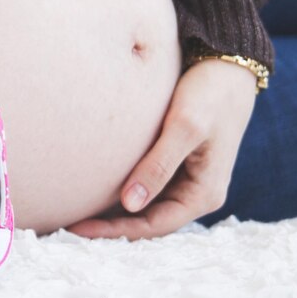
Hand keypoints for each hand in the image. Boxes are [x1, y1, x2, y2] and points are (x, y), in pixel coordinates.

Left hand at [69, 59, 256, 239]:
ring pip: (145, 208)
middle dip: (111, 228)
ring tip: (76, 214)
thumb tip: (130, 204)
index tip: (79, 229)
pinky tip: (95, 191)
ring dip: (114, 214)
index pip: (154, 226)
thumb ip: (158, 165)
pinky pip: (146, 189)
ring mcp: (186, 181)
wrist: (228, 66)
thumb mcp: (185, 127)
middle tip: (68, 226)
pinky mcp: (175, 166)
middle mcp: (196, 194)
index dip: (116, 231)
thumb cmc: (210, 94)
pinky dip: (122, 194)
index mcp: (204, 194)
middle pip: (148, 222)